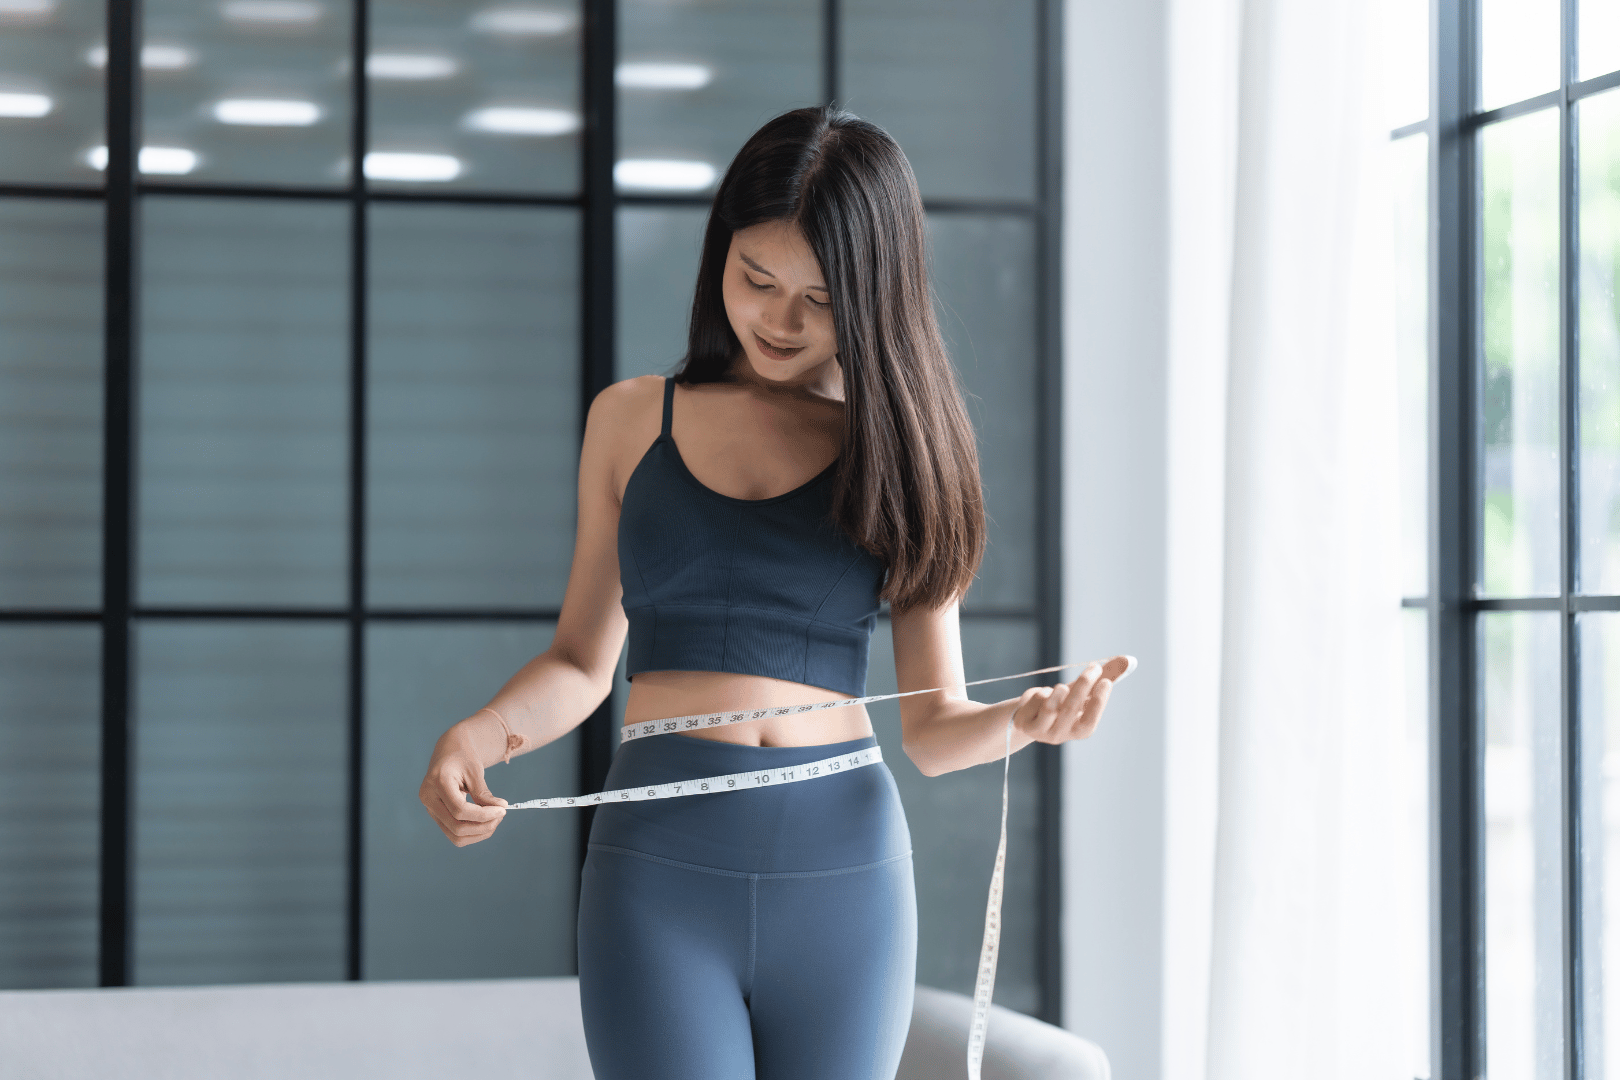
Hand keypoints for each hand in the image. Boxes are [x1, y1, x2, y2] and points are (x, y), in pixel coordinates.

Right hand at [418, 725, 508, 846]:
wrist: (449, 750)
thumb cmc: (462, 755)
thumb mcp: (475, 770)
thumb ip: (484, 792)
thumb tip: (501, 809)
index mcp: (437, 783)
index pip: (460, 810)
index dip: (484, 814)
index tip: (503, 809)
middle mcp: (428, 798)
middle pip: (456, 827)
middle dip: (483, 826)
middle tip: (501, 816)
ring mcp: (430, 808)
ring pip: (455, 835)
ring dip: (478, 833)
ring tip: (495, 820)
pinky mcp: (436, 814)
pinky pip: (454, 832)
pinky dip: (472, 832)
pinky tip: (486, 821)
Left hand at [1010, 655, 1135, 745]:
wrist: (1031, 714)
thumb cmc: (1065, 701)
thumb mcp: (1085, 691)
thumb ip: (1107, 677)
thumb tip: (1129, 659)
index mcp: (1079, 731)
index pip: (1089, 721)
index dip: (1098, 703)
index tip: (1106, 681)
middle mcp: (1061, 735)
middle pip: (1071, 710)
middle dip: (1083, 685)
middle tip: (1094, 667)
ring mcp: (1042, 731)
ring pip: (1051, 708)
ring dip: (1058, 692)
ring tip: (1061, 687)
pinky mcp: (1025, 724)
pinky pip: (1034, 703)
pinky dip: (1040, 693)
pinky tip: (1042, 694)